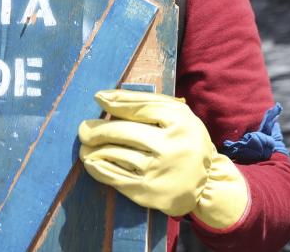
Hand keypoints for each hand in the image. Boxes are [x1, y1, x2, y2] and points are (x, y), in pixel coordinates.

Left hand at [78, 90, 247, 229]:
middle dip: (97, 129)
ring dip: (93, 149)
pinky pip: (114, 177)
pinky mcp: (148, 191)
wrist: (206, 183)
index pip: (138, 107)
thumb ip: (143, 101)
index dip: (115, 103)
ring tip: (85, 146)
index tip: (97, 98)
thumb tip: (102, 97)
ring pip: (115, 154)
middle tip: (83, 129)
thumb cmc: (183, 140)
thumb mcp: (175, 114)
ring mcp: (158, 170)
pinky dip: (97, 168)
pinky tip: (91, 162)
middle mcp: (170, 146)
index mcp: (179, 121)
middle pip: (122, 131)